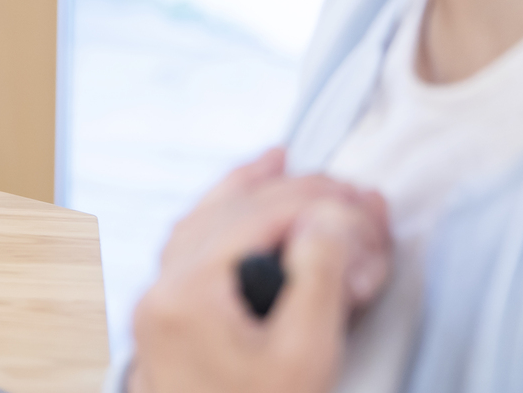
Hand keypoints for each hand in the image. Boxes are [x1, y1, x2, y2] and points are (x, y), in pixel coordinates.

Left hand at [129, 148, 391, 392]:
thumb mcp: (306, 358)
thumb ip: (319, 279)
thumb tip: (328, 215)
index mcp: (188, 293)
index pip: (258, 216)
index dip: (317, 201)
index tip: (366, 202)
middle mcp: (161, 290)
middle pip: (226, 212)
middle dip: (292, 193)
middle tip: (350, 191)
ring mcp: (156, 308)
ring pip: (198, 224)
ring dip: (246, 195)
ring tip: (283, 165)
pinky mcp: (165, 328)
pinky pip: (187, 253)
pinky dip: (218, 224)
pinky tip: (239, 215)